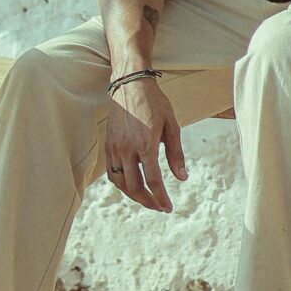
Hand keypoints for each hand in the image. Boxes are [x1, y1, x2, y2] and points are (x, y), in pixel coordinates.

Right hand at [103, 79, 187, 212]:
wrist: (129, 83)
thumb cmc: (154, 102)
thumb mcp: (171, 125)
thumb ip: (176, 153)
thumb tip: (182, 178)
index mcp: (146, 144)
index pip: (153, 180)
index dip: (161, 197)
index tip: (168, 207)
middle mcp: (127, 148)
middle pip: (134, 186)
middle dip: (148, 201)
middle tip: (159, 207)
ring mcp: (115, 147)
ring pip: (120, 182)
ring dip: (133, 196)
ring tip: (147, 200)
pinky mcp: (108, 145)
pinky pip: (111, 172)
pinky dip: (121, 184)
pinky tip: (131, 186)